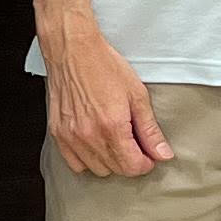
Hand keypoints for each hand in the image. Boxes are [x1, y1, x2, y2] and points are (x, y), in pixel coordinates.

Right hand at [45, 26, 171, 177]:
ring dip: (109, 161)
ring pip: (96, 169)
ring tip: (114, 141)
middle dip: (130, 162)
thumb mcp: (137, 95)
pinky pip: (75, 163)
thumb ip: (150, 130)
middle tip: (134, 144)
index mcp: (112, 127)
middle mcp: (89, 135)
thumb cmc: (103, 66)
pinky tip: (95, 143)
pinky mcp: (58, 133)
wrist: (72, 50)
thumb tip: (162, 154)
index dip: (145, 163)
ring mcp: (71, 136)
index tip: (148, 155)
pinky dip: (87, 159)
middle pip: (115, 170)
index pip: (132, 167)